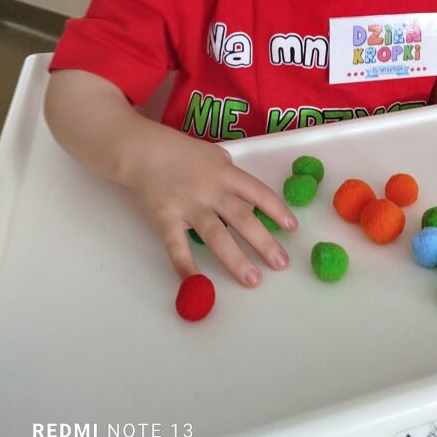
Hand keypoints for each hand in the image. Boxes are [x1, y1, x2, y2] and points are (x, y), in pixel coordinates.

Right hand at [123, 125, 297, 287]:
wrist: (143, 150)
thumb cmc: (182, 152)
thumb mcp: (215, 156)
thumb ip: (232, 178)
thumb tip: (251, 201)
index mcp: (226, 173)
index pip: (258, 192)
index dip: (277, 210)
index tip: (292, 229)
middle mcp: (211, 190)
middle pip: (243, 218)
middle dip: (264, 243)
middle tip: (281, 264)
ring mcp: (188, 206)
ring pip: (216, 235)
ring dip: (236, 260)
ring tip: (253, 280)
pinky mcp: (166, 218)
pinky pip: (177, 246)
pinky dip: (186, 267)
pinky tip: (199, 286)